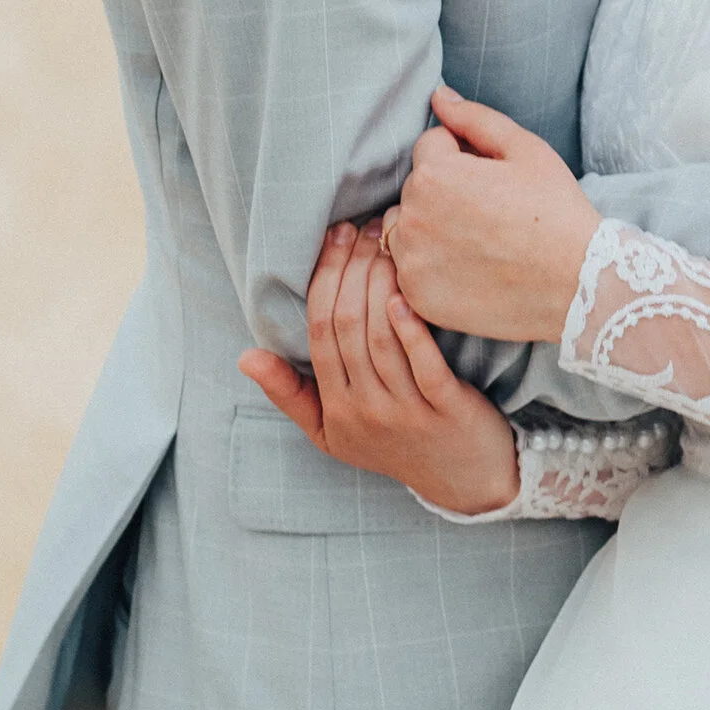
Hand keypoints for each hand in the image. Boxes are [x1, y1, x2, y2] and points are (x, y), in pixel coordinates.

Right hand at [239, 224, 518, 514]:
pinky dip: (411, 328)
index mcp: (335, 406)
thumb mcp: (332, 432)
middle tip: (363, 227)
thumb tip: (244, 356)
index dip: (324, 279)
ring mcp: (405, 412)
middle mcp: (364, 409)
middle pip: (347, 327)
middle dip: (351, 269)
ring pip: (380, 339)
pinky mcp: (445, 411)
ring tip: (387, 242)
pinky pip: (423, 364)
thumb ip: (290, 393)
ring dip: (379, 284)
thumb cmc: (394, 446)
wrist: (464, 482)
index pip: (319, 331)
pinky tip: (404, 295)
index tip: (335, 237)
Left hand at [382, 87, 600, 344]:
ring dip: (429, 226)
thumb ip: (474, 119)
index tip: (495, 180)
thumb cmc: (555, 211)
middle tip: (490, 212)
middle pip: (415, 187)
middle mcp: (412, 217)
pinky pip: (409, 268)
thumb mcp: (525, 150)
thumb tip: (438, 96)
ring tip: (477, 240)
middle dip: (443, 190)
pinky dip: (430, 265)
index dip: (464, 156)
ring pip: (406, 227)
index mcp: (435, 174)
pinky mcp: (416, 296)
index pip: (430, 146)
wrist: (577, 283)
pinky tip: (469, 268)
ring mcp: (411, 261)